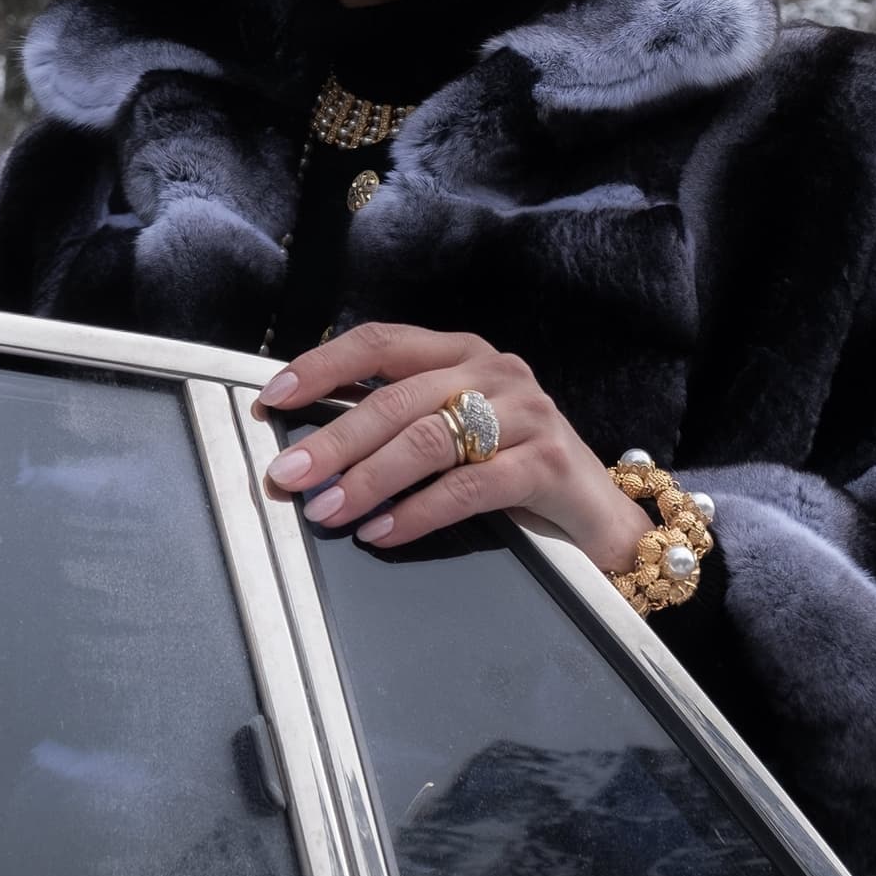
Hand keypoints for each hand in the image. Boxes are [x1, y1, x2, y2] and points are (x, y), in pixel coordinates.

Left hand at [252, 323, 650, 570]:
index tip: (274, 398)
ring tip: (327, 510)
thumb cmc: (513, 472)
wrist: (601, 519)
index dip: (323, 365)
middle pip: (398, 397)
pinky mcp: (547, 462)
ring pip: (430, 439)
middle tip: (288, 475)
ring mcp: (527, 412)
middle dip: (334, 438)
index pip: (382, 342)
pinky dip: (418, 512)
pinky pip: (469, 486)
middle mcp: (496, 371)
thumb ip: (399, 422)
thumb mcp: (455, 433)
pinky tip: (383, 533)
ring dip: (368, 479)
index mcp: (462, 353)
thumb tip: (310, 444)